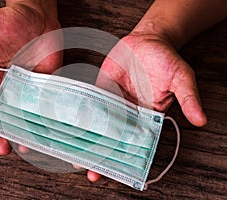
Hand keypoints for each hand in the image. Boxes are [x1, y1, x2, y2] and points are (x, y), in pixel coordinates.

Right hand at [0, 2, 61, 154]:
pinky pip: (44, 101)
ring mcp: (28, 84)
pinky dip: (43, 115)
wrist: (37, 13)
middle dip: (2, 131)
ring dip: (22, 129)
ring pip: (23, 112)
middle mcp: (9, 84)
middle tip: (3, 148)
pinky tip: (44, 128)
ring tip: (23, 145)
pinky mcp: (46, 81)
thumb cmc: (8, 19)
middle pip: (3, 113)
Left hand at [89, 33, 206, 181]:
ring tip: (77, 155)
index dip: (128, 157)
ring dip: (89, 138)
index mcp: (147, 116)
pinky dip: (81, 113)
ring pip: (100, 123)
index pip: (137, 141)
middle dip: (104, 154)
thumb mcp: (181, 79)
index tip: (119, 172)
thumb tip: (201, 120)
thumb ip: (188, 99)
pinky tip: (71, 125)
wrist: (148, 40)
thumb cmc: (166, 60)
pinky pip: (91, 102)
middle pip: (115, 137)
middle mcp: (128, 112)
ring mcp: (113, 100)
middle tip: (92, 172)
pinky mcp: (102, 87)